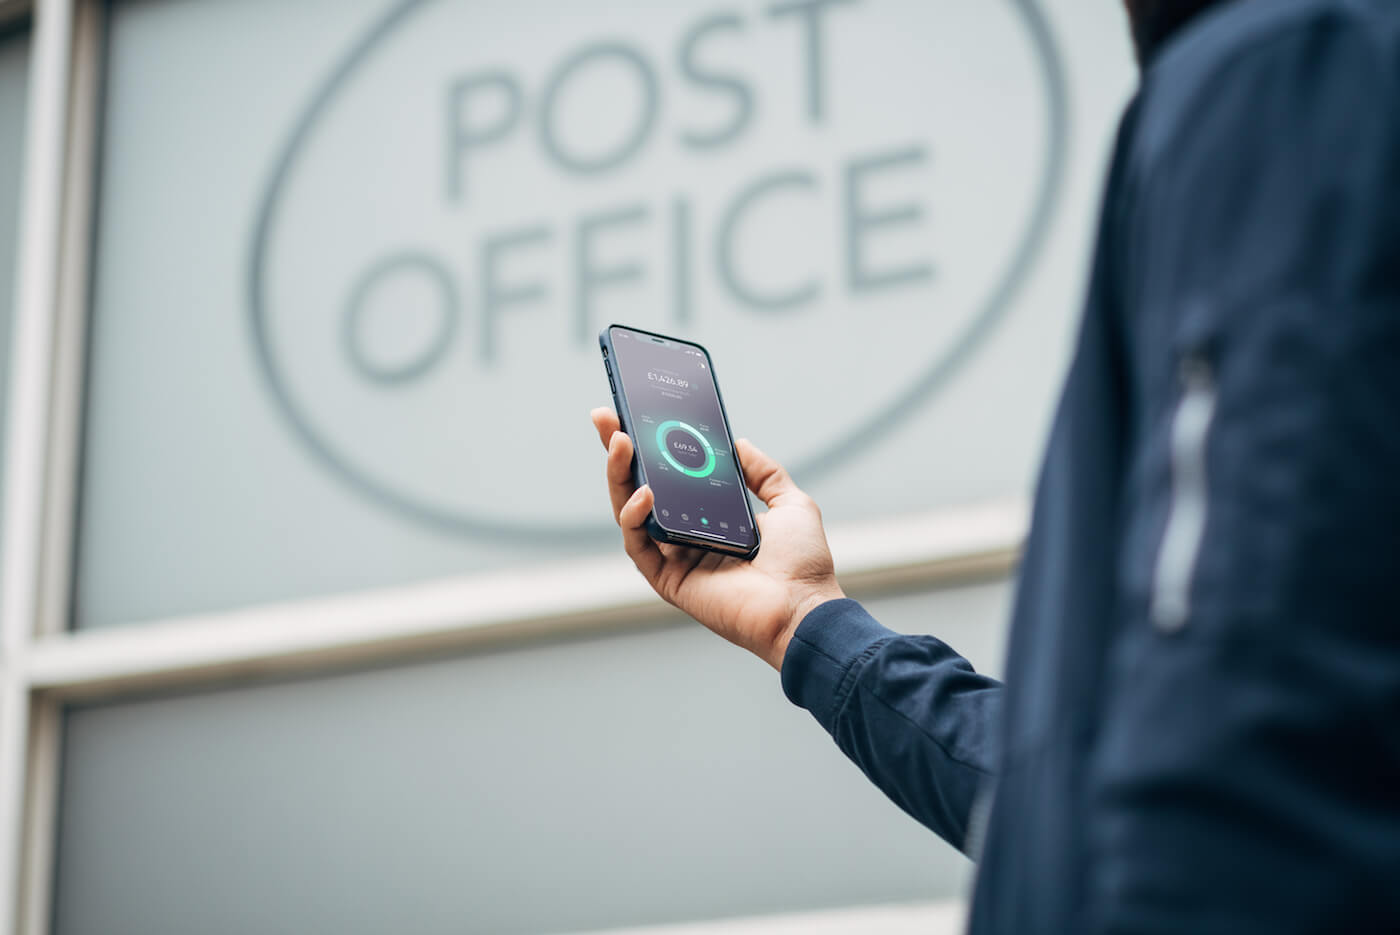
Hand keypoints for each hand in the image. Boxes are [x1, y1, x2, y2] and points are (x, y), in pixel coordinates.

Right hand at [591, 408, 844, 669]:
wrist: (804, 608)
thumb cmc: (803, 564)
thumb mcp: (790, 503)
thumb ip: (764, 473)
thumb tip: (738, 443)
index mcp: (711, 518)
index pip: (670, 477)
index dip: (649, 447)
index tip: (633, 414)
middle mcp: (687, 536)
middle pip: (639, 489)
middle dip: (618, 453)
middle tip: (605, 419)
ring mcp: (674, 559)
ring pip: (629, 514)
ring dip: (619, 476)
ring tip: (620, 443)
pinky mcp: (668, 581)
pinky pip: (639, 546)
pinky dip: (635, 518)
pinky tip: (644, 493)